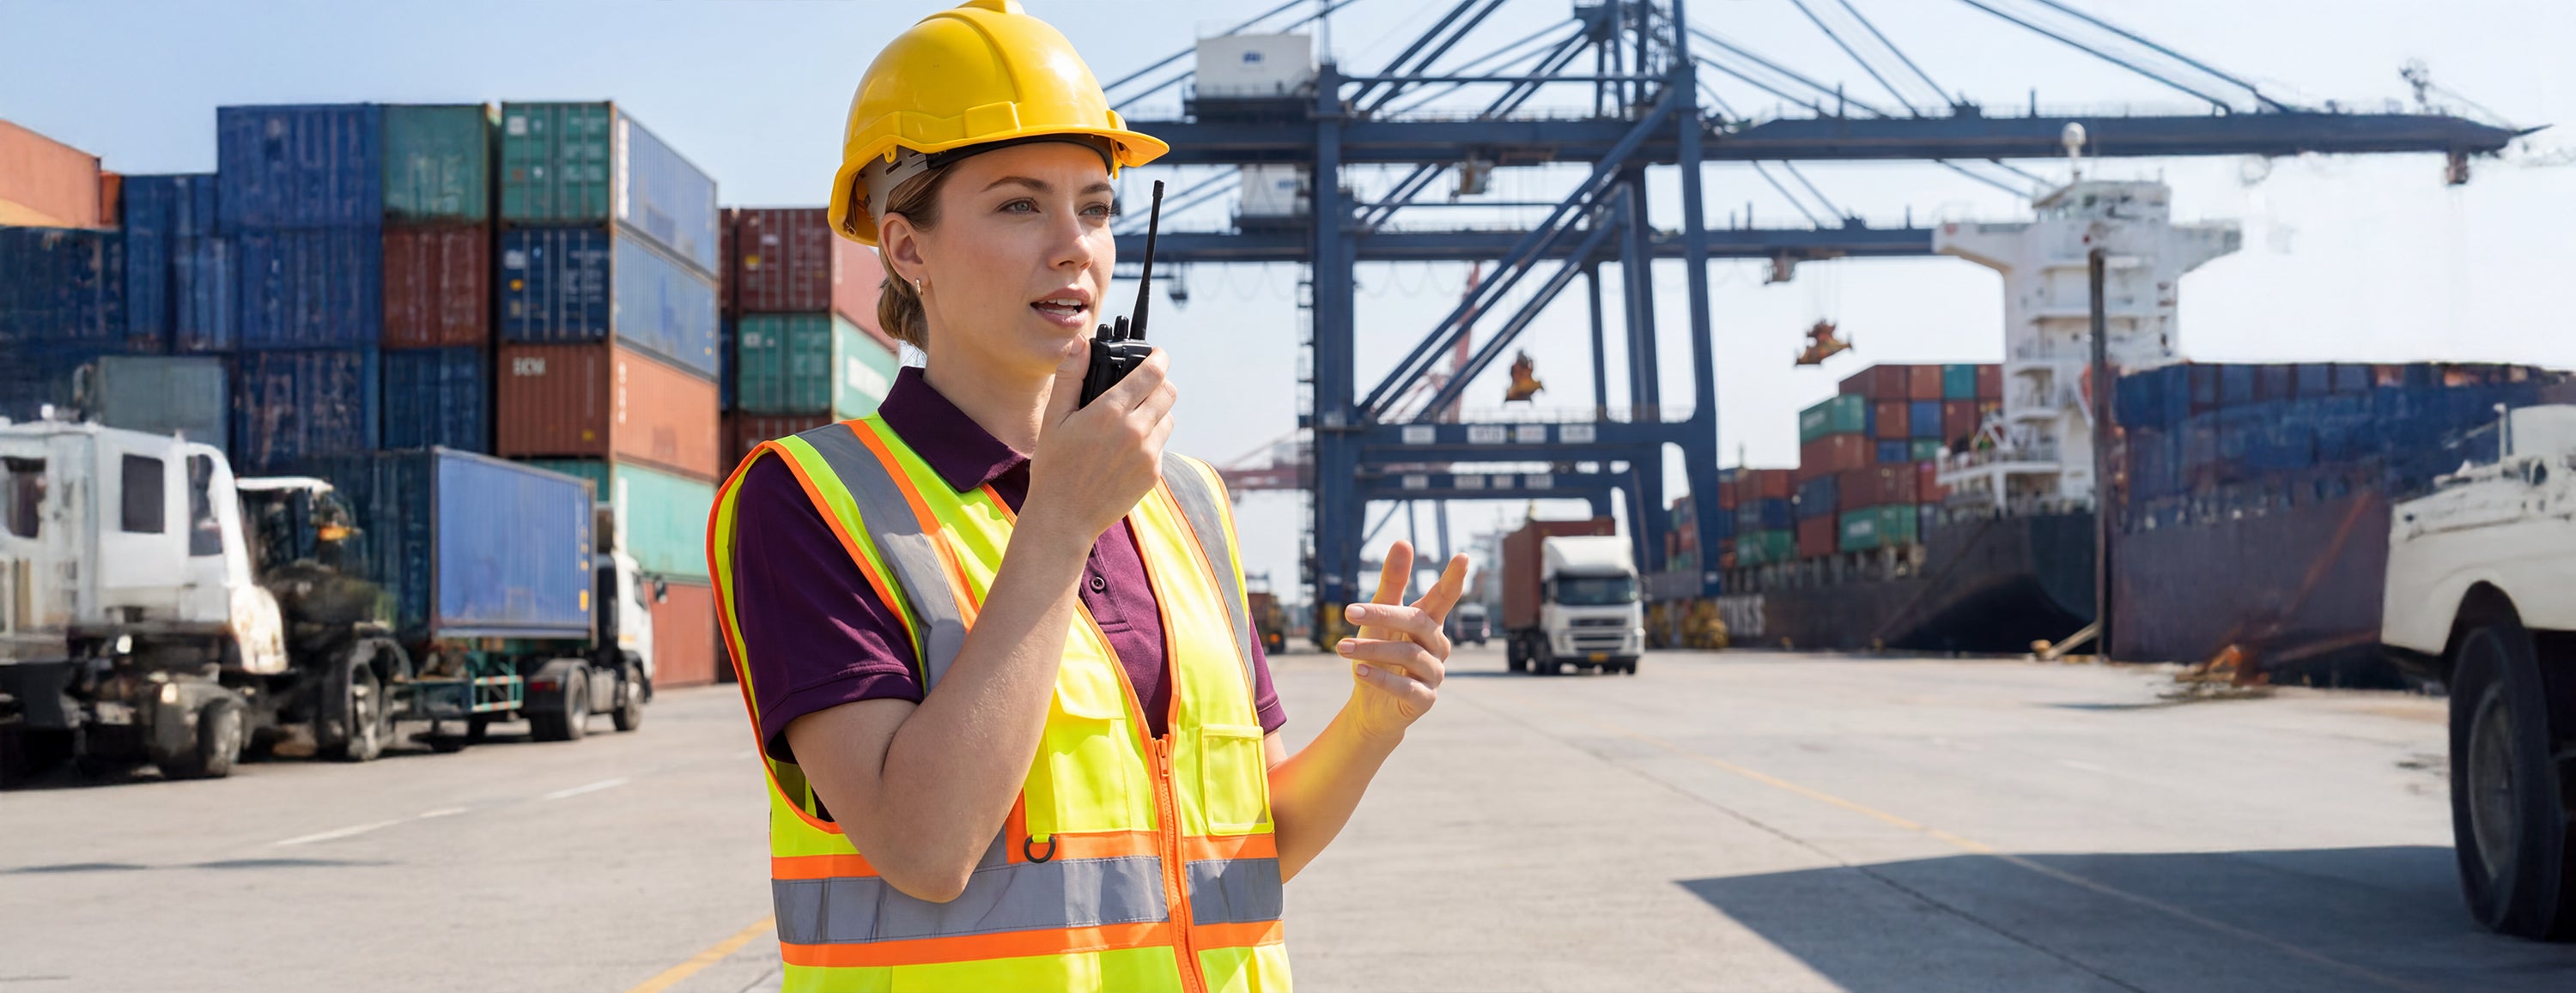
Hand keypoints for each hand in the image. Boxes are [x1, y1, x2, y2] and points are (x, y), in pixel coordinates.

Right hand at [1026, 343, 1176, 540]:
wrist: (1064, 518)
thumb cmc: (1054, 466)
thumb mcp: (1054, 418)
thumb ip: (1071, 377)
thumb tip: (1081, 342)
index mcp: (1111, 412)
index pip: (1152, 373)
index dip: (1159, 358)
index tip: (1157, 354)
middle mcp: (1136, 431)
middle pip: (1169, 392)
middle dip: (1160, 383)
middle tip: (1144, 385)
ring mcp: (1148, 455)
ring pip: (1168, 419)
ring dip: (1156, 412)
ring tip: (1132, 418)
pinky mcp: (1153, 474)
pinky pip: (1161, 446)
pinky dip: (1150, 440)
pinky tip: (1126, 448)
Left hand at [1337, 541, 1468, 742]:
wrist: (1372, 707)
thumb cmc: (1378, 654)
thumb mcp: (1380, 618)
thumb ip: (1392, 583)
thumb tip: (1404, 541)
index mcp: (1429, 623)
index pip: (1445, 597)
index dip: (1454, 578)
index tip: (1463, 556)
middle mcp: (1437, 646)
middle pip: (1418, 623)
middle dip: (1383, 615)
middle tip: (1348, 611)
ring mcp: (1434, 674)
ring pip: (1409, 655)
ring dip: (1372, 650)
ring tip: (1341, 648)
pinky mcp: (1425, 700)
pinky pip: (1406, 688)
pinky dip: (1381, 678)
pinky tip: (1359, 671)